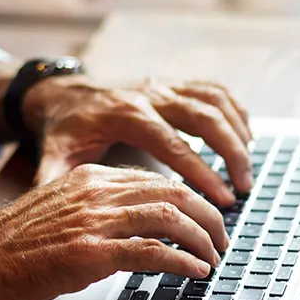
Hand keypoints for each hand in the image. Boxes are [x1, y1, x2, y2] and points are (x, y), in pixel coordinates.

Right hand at [0, 163, 227, 299]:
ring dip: (202, 240)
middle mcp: (96, 191)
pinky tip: (195, 272)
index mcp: (88, 177)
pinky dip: (182, 262)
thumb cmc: (9, 245)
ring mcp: (94, 221)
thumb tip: (133, 226)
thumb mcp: (57, 212)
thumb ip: (94, 210)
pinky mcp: (91, 254)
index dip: (188, 199)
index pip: (155, 179)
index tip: (203, 218)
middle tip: (221, 239)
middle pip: (173, 193)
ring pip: (171, 218)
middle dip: (207, 216)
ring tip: (215, 258)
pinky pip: (153, 251)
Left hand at [23, 76, 252, 205]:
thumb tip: (51, 214)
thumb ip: (57, 181)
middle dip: (230, 152)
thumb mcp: (55, 154)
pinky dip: (235, 111)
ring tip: (248, 169)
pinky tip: (247, 137)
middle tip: (244, 188)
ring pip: (214, 101)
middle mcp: (149, 94)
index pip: (171, 142)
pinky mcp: (172, 85)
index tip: (222, 197)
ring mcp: (164, 86)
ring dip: (238, 133)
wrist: (62, 93)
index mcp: (124, 114)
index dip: (200, 170)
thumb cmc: (63, 129)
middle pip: (203, 117)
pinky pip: (214, 91)